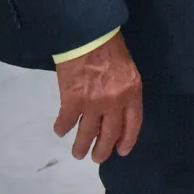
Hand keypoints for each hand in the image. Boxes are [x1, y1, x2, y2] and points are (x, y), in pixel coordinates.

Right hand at [53, 31, 142, 163]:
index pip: (133, 124)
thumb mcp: (127, 69)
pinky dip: (62, 128)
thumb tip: (116, 110)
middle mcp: (114, 102)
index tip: (121, 152)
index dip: (127, 141)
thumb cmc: (110, 47)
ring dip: (81, 146)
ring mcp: (93, 103)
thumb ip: (125, 91)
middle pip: (110, 134)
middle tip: (97, 158)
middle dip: (102, 150)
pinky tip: (60, 130)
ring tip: (78, 153)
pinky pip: (66, 122)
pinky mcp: (72, 101)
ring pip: (87, 134)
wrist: (88, 35)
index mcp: (132, 92)